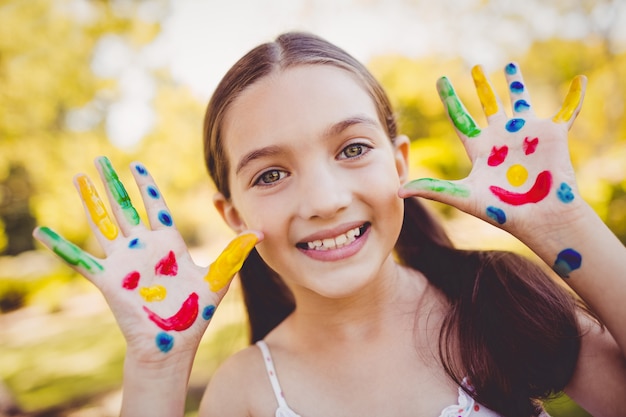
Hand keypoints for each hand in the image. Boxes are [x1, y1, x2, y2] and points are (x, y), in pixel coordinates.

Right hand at [33, 156, 260, 360]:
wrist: (174, 343)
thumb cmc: (195, 313)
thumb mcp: (218, 277)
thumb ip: (234, 252)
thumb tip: (259, 232)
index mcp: (168, 244)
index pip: (155, 206)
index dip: (146, 185)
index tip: (137, 164)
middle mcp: (143, 247)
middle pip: (124, 207)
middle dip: (113, 182)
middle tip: (101, 159)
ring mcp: (124, 262)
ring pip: (103, 223)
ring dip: (90, 200)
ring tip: (79, 176)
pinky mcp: (108, 279)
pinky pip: (79, 260)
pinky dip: (60, 247)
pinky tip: (40, 232)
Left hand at [400, 63, 586, 237]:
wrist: (537, 217)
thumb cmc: (501, 209)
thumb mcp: (463, 196)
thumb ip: (432, 190)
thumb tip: (398, 192)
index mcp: (480, 148)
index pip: (461, 117)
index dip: (450, 99)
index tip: (440, 80)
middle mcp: (501, 137)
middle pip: (489, 104)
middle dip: (482, 87)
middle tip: (475, 67)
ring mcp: (526, 134)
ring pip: (519, 101)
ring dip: (515, 84)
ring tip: (509, 66)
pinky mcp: (552, 135)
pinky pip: (566, 111)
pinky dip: (574, 97)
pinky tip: (581, 81)